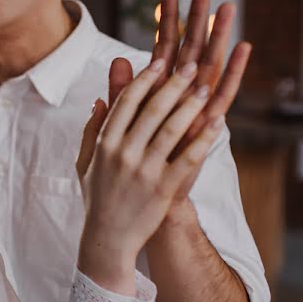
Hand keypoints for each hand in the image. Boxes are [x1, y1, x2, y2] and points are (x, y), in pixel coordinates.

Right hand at [74, 58, 225, 293]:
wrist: (108, 240)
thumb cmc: (97, 198)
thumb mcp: (85, 161)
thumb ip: (92, 129)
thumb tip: (100, 98)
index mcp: (105, 144)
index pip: (126, 102)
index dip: (145, 80)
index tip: (160, 61)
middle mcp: (123, 154)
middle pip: (152, 110)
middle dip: (174, 84)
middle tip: (191, 66)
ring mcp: (144, 171)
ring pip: (172, 130)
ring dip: (191, 106)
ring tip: (206, 88)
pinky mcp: (164, 189)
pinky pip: (188, 159)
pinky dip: (203, 139)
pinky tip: (217, 123)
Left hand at [107, 0, 251, 199]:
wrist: (151, 202)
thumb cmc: (136, 164)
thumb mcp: (122, 125)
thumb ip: (121, 94)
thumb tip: (116, 60)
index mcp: (159, 92)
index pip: (163, 48)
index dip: (165, 21)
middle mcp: (181, 96)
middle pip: (190, 48)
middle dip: (196, 18)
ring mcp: (196, 109)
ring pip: (209, 65)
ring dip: (218, 36)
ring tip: (228, 7)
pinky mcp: (207, 127)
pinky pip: (223, 94)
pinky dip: (233, 71)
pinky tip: (243, 47)